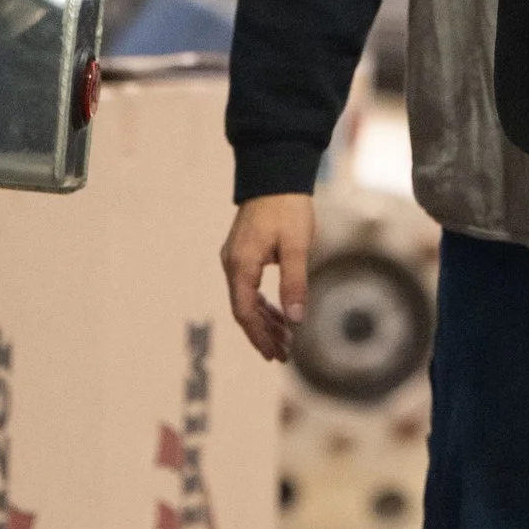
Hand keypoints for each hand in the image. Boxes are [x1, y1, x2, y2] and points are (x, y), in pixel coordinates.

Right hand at [224, 191, 315, 365]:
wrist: (275, 173)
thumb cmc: (287, 208)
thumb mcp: (295, 247)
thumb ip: (294, 284)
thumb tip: (295, 320)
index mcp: (241, 266)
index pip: (245, 312)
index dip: (259, 337)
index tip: (275, 354)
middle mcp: (233, 264)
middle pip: (244, 310)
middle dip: (263, 334)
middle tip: (283, 354)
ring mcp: (236, 258)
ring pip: (246, 300)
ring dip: (264, 320)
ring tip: (285, 338)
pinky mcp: (244, 253)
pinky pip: (249, 287)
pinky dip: (262, 303)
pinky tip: (278, 313)